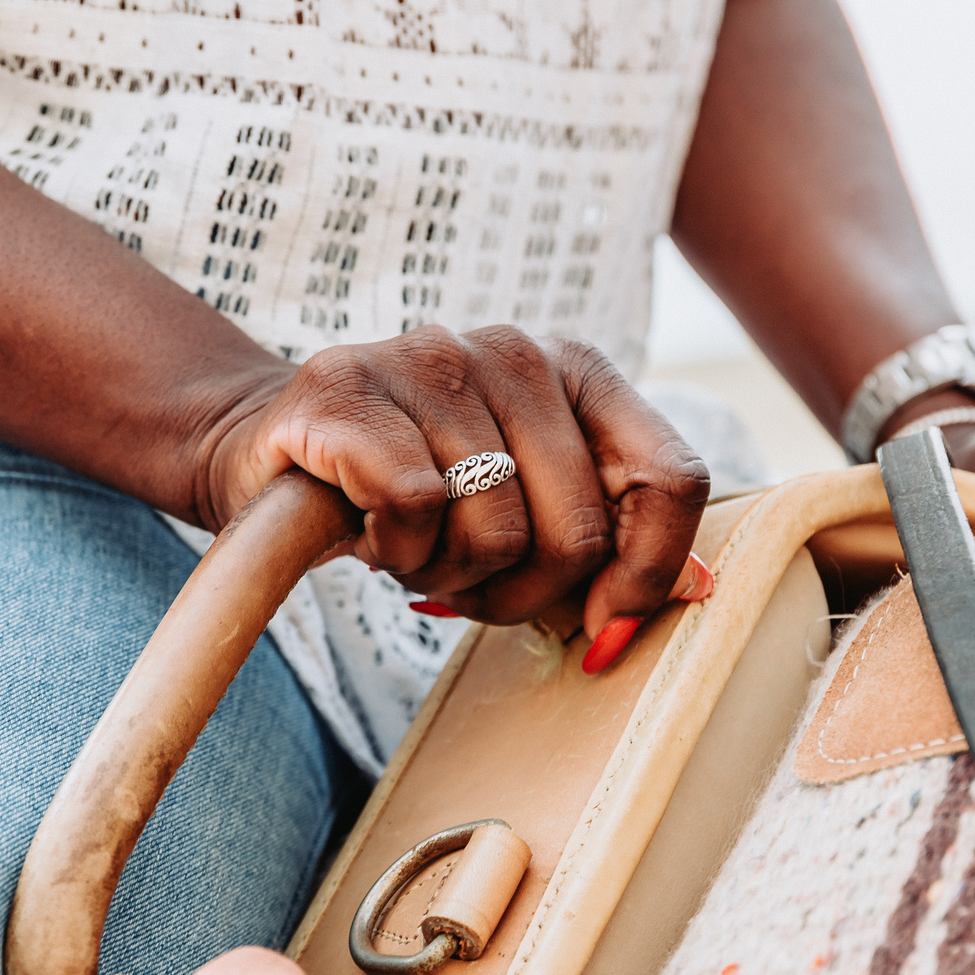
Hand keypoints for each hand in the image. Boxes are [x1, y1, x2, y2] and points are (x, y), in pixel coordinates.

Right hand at [196, 325, 710, 638]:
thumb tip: (700, 593)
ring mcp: (428, 358)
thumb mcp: (525, 512)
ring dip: (448, 576)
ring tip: (413, 546)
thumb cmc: (416, 494)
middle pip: (580, 532)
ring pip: (494, 531)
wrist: (274, 452)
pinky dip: (393, 551)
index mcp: (577, 370)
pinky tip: (369, 527)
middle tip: (467, 583)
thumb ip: (611, 541)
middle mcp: (513, 347)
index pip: (671, 478)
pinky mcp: (347, 388)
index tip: (599, 627)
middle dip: (523, 596)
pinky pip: (415, 511)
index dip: (647, 573)